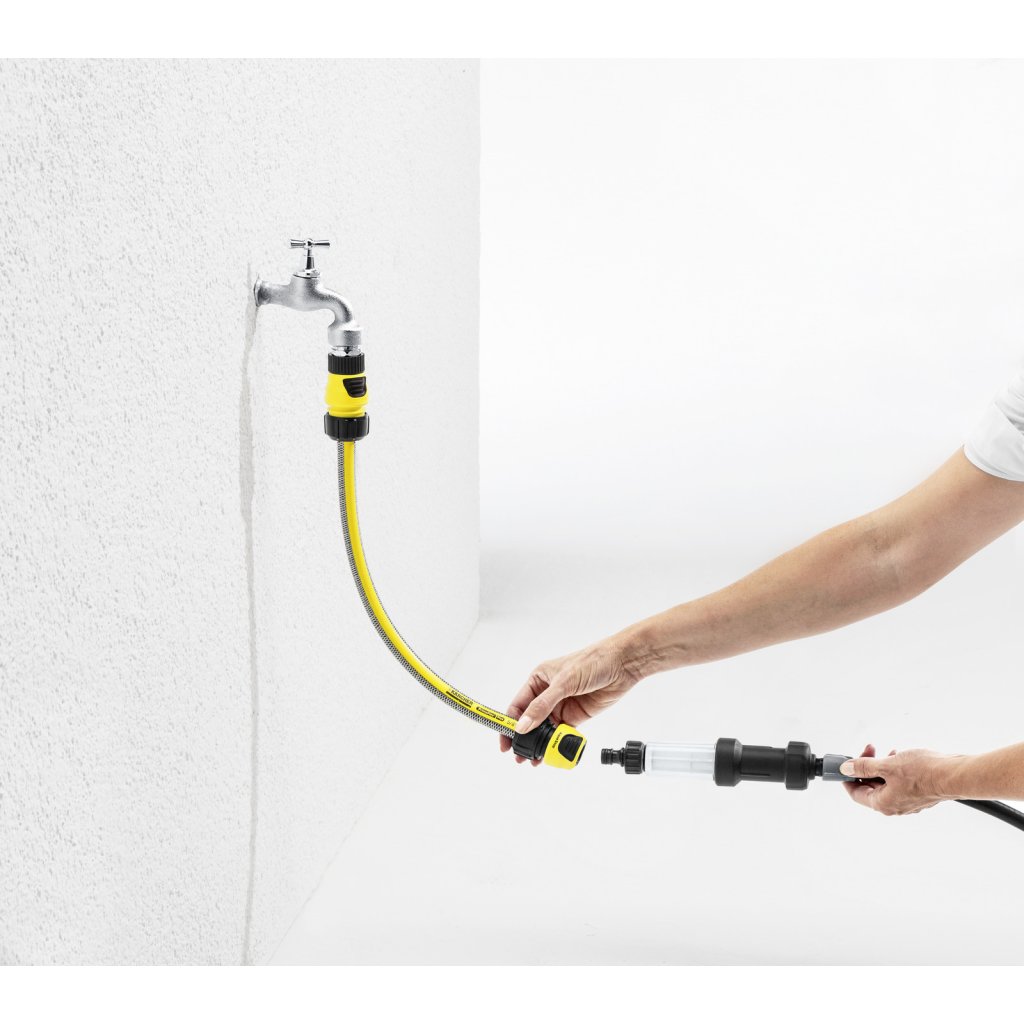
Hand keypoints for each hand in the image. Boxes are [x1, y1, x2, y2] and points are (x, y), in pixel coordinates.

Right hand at [499, 636, 644, 764]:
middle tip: (518, 755)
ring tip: (534, 759)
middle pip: (529, 720)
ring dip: (539, 744)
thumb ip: (542, 706)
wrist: (622, 665)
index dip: (510, 723)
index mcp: (538, 680)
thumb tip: (523, 726)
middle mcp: (547, 693)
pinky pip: (562, 733)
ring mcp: (561, 705)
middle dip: (524, 738)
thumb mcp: (563, 683)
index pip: (518, 705)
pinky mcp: (575, 716)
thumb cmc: (591, 662)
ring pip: (545, 729)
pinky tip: (553, 752)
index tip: (505, 741)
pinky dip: (557, 743)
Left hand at [840, 743, 964, 815]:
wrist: (954, 775)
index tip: (844, 765)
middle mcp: (895, 806)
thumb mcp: (887, 765)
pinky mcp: (918, 793)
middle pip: (871, 786)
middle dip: (866, 767)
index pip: (856, 794)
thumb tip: (846, 768)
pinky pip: (899, 781)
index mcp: (883, 803)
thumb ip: (865, 767)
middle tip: (869, 750)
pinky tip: (899, 756)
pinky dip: (894, 768)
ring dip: (881, 765)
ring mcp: (907, 800)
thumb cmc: (924, 773)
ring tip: (886, 751)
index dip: (847, 778)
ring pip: (886, 782)